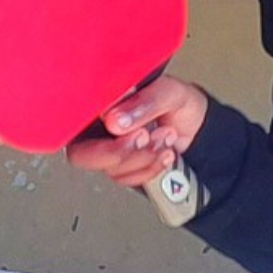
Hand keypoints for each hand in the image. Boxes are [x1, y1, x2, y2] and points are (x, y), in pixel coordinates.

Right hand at [65, 76, 208, 190]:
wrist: (198, 128)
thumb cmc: (180, 104)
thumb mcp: (170, 93)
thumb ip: (144, 102)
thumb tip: (115, 119)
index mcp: (102, 100)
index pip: (74, 119)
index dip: (91, 127)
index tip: (117, 124)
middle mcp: (97, 127)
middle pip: (82, 153)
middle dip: (118, 152)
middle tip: (143, 136)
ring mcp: (108, 150)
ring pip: (109, 169)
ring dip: (143, 157)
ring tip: (164, 137)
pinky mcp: (122, 168)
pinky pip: (127, 179)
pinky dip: (150, 168)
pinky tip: (164, 151)